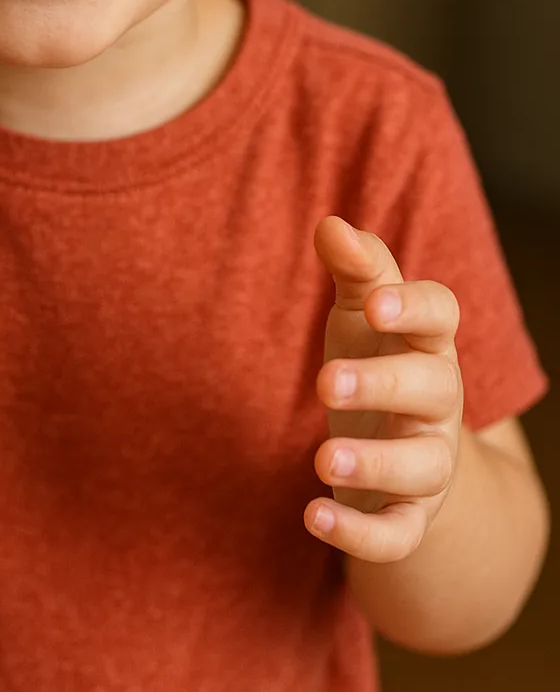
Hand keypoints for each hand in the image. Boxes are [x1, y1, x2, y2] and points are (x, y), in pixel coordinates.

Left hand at [306, 215, 463, 561]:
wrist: (404, 456)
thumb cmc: (378, 361)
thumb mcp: (363, 312)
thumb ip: (354, 267)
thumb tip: (330, 224)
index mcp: (427, 342)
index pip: (441, 315)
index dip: (413, 307)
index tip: (375, 303)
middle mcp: (438, 402)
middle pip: (432, 388)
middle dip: (383, 384)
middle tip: (325, 380)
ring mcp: (429, 462)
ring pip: (420, 466)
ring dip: (375, 463)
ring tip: (324, 459)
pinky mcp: (409, 516)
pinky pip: (397, 533)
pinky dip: (360, 533)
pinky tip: (314, 516)